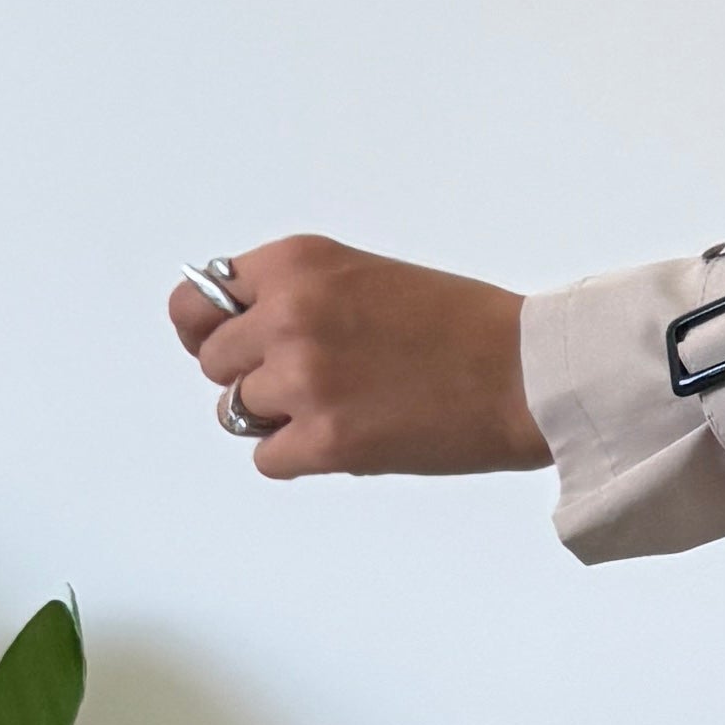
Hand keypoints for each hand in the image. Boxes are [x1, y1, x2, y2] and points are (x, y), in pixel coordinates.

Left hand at [168, 238, 552, 478]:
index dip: (211, 330)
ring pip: (236, 413)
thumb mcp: (363, 277)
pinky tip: (346, 438)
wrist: (526, 371)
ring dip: (277, 418)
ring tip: (339, 408)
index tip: (235, 346)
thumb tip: (234, 336)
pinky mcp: (324, 440)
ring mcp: (303, 379)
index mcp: (297, 264)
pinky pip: (267, 460)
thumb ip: (297, 295)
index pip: (197, 302)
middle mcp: (289, 315)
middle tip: (311, 383)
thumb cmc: (463, 325)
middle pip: (214, 363)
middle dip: (253, 377)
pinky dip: (299, 457)